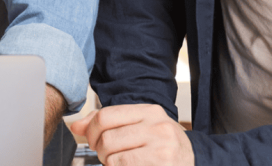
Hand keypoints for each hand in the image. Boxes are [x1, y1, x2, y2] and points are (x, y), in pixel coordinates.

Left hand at [69, 103, 193, 165]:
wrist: (196, 162)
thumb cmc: (164, 145)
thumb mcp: (140, 126)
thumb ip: (107, 123)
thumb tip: (75, 126)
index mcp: (149, 112)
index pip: (105, 116)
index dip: (92, 131)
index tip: (94, 141)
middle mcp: (158, 127)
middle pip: (107, 138)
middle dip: (101, 152)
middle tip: (107, 157)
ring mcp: (162, 149)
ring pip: (113, 158)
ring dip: (109, 164)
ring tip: (118, 164)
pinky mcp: (163, 165)